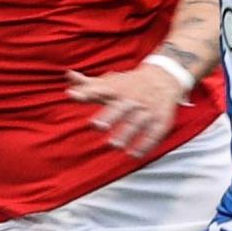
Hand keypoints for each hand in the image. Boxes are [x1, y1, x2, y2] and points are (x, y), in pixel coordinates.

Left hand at [66, 64, 182, 157]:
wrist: (163, 77)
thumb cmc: (130, 84)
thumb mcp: (111, 82)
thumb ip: (88, 85)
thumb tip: (68, 76)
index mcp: (118, 88)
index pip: (102, 89)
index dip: (88, 92)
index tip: (74, 96)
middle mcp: (134, 98)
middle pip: (121, 106)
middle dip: (110, 115)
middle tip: (97, 125)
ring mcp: (149, 109)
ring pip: (137, 121)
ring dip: (127, 133)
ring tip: (115, 145)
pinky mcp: (161, 119)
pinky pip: (155, 132)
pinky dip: (146, 143)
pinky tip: (135, 153)